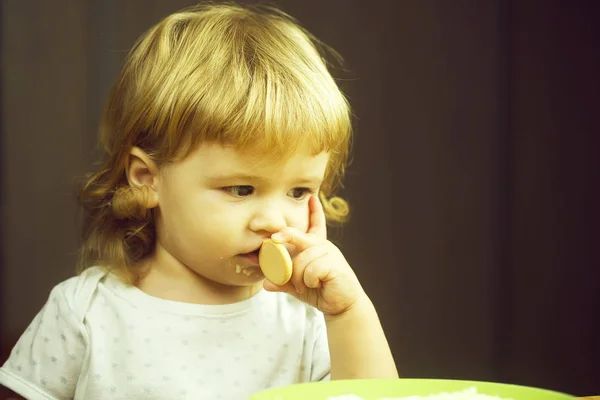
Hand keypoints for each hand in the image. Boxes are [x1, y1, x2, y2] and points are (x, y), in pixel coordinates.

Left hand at [263, 195, 364, 315]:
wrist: (342, 306)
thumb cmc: (320, 292)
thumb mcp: (298, 286)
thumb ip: (283, 282)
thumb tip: (265, 283)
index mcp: (316, 247)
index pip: (316, 224)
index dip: (314, 211)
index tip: (311, 198)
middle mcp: (323, 246)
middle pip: (298, 236)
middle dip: (283, 237)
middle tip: (272, 242)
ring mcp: (330, 254)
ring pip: (301, 259)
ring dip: (298, 277)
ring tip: (303, 286)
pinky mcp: (334, 265)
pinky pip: (311, 270)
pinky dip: (308, 281)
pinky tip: (315, 285)